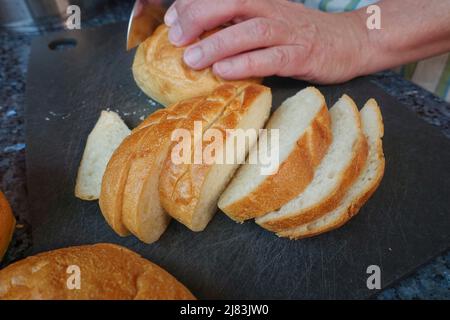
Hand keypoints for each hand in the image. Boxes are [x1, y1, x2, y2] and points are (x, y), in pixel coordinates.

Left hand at [163, 0, 369, 83]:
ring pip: (249, 32)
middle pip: (232, 4)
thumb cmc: (302, 35)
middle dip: (199, 17)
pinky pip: (271, 58)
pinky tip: (224, 71)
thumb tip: (203, 38)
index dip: (193, 5)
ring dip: (218, 43)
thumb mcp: (270, 23)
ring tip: (192, 59)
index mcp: (262, 3)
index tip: (171, 20)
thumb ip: (240, 27)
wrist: (351, 41)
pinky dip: (245, 64)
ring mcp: (288, 33)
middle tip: (176, 37)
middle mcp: (273, 12)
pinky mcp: (302, 55)